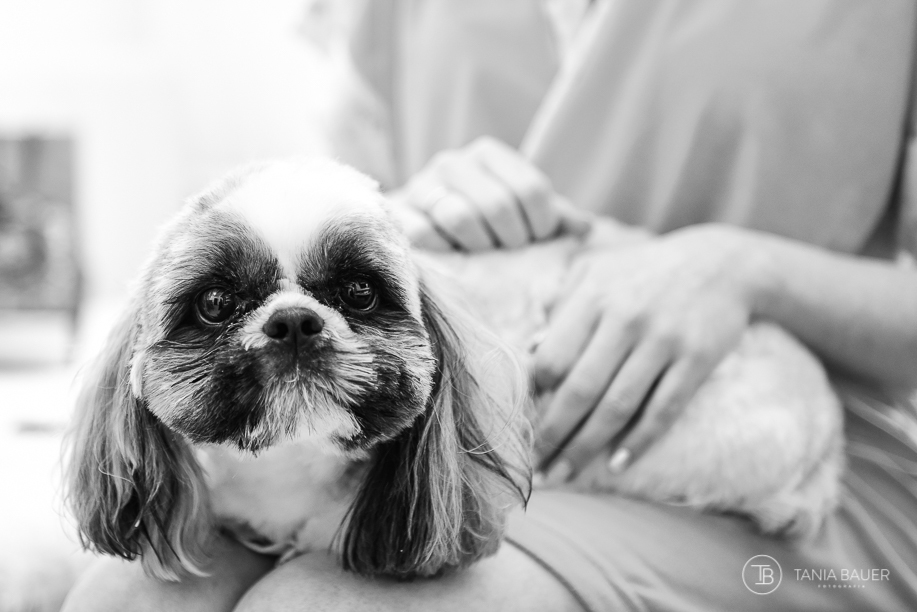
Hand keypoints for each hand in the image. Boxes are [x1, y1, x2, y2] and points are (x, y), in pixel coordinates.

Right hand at [388, 137, 564, 250]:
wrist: (420, 229)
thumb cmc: (481, 226)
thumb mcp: (521, 216)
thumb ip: (554, 218)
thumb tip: (586, 228)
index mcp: (488, 154)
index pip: (532, 190)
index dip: (541, 225)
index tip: (535, 239)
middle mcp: (454, 162)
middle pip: (499, 205)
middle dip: (511, 240)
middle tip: (508, 251)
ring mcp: (422, 185)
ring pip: (461, 217)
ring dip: (478, 246)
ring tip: (480, 253)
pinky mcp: (399, 211)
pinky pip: (425, 233)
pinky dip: (444, 250)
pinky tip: (452, 254)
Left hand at [532, 224, 762, 483]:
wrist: (722, 263)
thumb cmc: (644, 272)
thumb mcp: (598, 271)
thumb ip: (562, 306)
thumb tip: (531, 351)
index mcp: (594, 297)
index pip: (553, 356)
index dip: (536, 392)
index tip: (524, 417)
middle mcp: (625, 319)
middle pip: (580, 389)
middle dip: (553, 433)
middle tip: (536, 465)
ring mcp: (662, 340)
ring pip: (617, 406)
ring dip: (586, 446)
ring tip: (565, 472)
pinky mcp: (695, 359)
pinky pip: (663, 409)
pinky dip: (639, 440)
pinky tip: (617, 464)